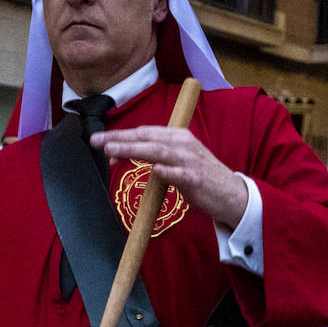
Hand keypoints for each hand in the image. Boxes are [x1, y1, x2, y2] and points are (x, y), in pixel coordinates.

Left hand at [90, 127, 247, 228]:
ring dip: (133, 149)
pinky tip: (154, 170)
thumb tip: (120, 153)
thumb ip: (153, 155)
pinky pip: (178, 174)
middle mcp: (182, 144)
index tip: (100, 140)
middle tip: (96, 141)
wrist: (231, 194)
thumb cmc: (200, 176)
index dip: (121, 136)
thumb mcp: (177, 159)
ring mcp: (189, 161)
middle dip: (119, 138)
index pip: (144, 132)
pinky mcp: (195, 180)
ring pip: (157, 151)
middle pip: (146, 138)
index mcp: (177, 137)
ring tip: (112, 151)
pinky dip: (166, 171)